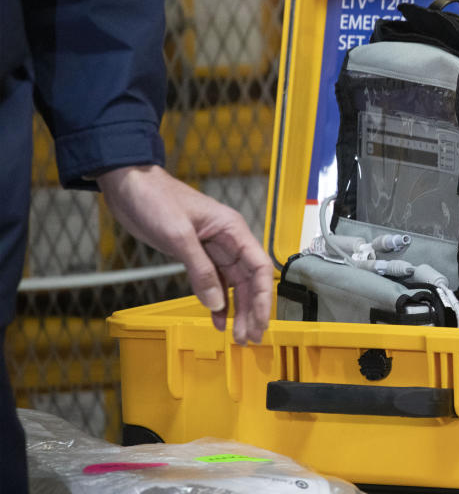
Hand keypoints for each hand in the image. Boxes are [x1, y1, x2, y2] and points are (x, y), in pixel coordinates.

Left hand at [97, 165, 272, 343]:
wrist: (129, 186)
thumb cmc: (155, 200)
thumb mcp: (178, 235)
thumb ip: (200, 270)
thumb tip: (216, 304)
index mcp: (232, 231)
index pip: (259, 267)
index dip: (263, 295)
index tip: (261, 320)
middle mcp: (229, 242)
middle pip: (249, 281)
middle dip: (252, 310)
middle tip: (250, 338)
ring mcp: (213, 250)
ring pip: (233, 285)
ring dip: (237, 310)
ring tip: (237, 336)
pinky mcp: (197, 256)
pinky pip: (214, 283)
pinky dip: (217, 303)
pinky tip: (217, 321)